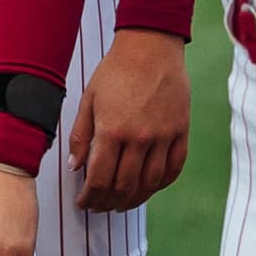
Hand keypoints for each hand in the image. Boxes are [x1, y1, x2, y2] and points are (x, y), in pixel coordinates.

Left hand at [69, 30, 191, 212]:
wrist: (151, 48)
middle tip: (99, 207)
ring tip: (121, 203)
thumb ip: (79, 135)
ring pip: (150, 183)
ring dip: (134, 200)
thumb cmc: (116, 71)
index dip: (89, 197)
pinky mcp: (181, 132)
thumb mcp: (88, 99)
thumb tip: (74, 166)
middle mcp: (139, 138)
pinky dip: (161, 184)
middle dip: (108, 203)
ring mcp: (163, 137)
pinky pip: (174, 168)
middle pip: (124, 186)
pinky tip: (149, 188)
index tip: (83, 203)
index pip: (99, 179)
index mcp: (112, 130)